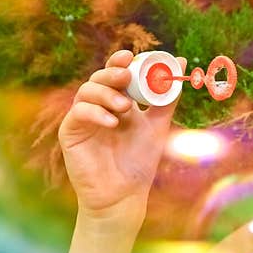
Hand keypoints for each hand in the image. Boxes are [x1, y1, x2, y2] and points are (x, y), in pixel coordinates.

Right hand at [58, 49, 185, 225]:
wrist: (124, 195)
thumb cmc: (139, 161)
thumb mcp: (158, 125)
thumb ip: (167, 97)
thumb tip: (182, 63)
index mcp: (117, 101)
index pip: (115, 72)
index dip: (119, 61)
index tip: (131, 56)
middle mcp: (98, 106)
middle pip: (98, 78)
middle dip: (112, 73)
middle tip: (126, 77)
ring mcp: (83, 118)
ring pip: (86, 92)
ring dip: (105, 94)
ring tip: (125, 107)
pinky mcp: (70, 133)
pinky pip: (78, 113)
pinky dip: (95, 113)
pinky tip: (112, 122)